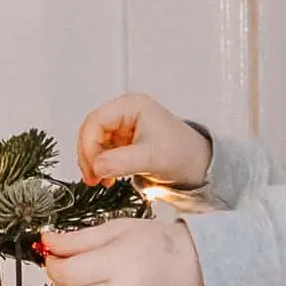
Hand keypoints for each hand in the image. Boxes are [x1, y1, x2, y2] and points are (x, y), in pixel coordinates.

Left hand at [40, 217, 203, 285]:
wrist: (194, 269)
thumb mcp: (117, 229)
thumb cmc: (155, 243)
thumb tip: (46, 242)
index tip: (53, 256)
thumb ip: (78, 239)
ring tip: (84, 283)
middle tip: (66, 270)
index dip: (52, 265)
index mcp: (119, 263)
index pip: (68, 273)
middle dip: (59, 284)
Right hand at [76, 92, 211, 188]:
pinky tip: (107, 177)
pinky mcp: (124, 139)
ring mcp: (123, 124)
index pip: (96, 121)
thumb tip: (96, 167)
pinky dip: (101, 164)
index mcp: (131, 105)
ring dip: (93, 162)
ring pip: (94, 141)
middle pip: (91, 130)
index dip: (89, 145)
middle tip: (92, 178)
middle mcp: (125, 111)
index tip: (93, 168)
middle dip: (89, 155)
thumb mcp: (151, 158)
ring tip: (100, 180)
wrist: (196, 164)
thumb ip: (122, 162)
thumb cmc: (182, 153)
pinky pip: (102, 150)